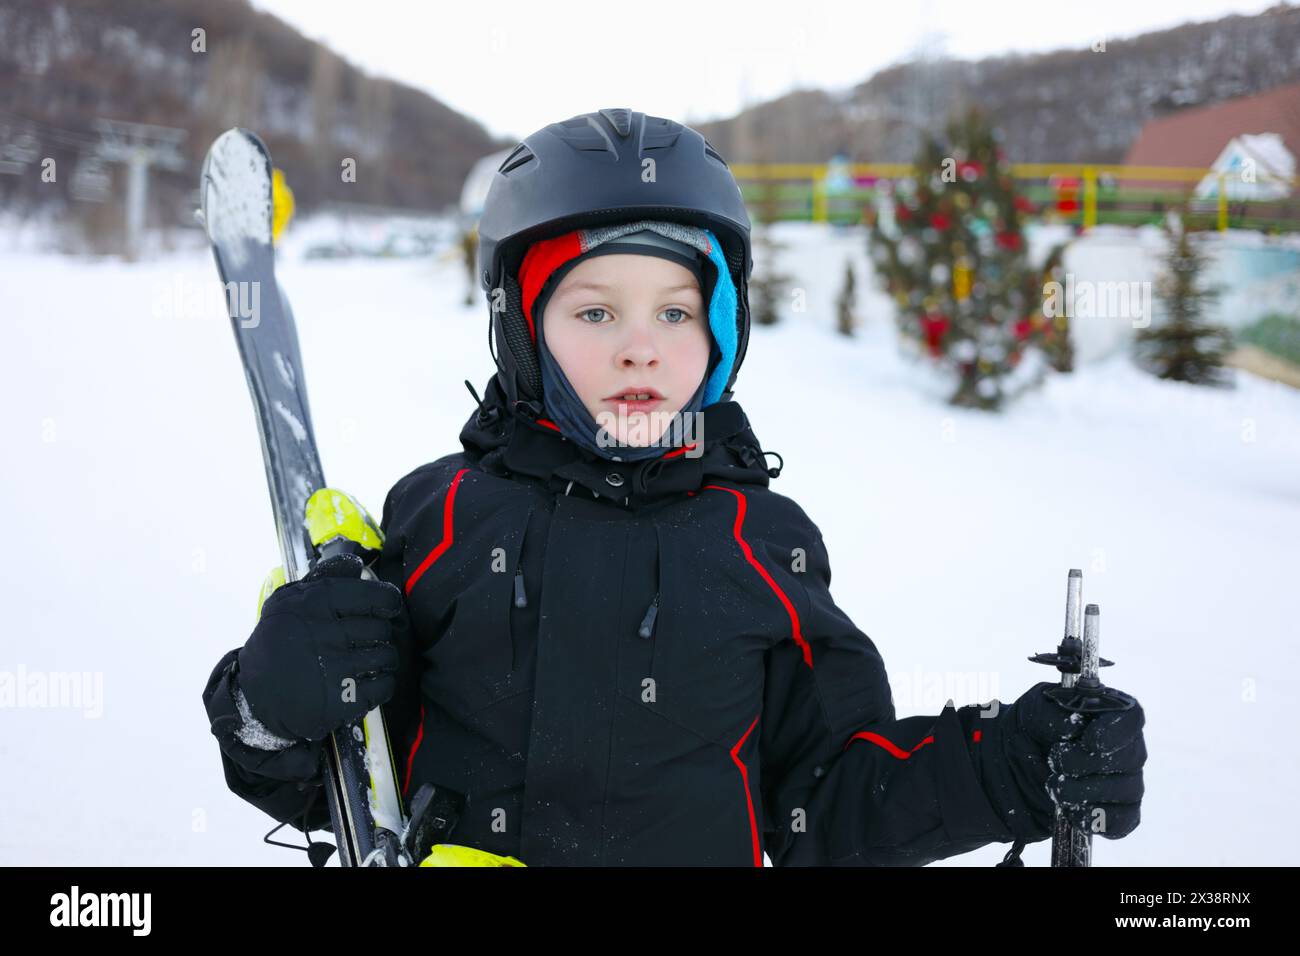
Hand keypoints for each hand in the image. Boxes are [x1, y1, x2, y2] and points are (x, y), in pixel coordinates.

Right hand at [236, 553, 407, 741]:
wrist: (256, 693)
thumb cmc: (279, 640)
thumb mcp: (290, 601)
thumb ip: (325, 579)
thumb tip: (356, 563)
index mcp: (316, 604)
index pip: (375, 596)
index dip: (388, 601)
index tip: (386, 607)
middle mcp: (326, 634)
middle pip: (382, 628)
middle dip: (381, 633)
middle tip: (369, 638)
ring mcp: (334, 669)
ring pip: (386, 657)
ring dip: (384, 658)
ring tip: (370, 659)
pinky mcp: (340, 700)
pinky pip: (383, 686)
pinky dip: (383, 683)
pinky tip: (370, 680)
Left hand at [1006, 680, 1145, 838]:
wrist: (1015, 764)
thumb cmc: (1033, 729)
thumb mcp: (1033, 710)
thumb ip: (1053, 713)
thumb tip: (1075, 728)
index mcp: (1111, 712)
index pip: (1131, 717)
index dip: (1114, 732)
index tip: (1088, 742)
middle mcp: (1127, 747)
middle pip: (1131, 757)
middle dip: (1085, 763)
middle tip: (1055, 761)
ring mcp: (1127, 782)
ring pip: (1127, 791)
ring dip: (1083, 792)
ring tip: (1054, 785)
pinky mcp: (1118, 813)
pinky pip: (1122, 821)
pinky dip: (1093, 818)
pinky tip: (1069, 810)